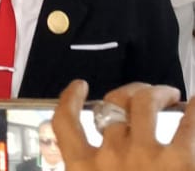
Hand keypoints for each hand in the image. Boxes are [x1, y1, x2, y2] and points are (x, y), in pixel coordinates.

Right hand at [52, 80, 194, 170]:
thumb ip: (87, 169)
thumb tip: (89, 159)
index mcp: (83, 170)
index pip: (66, 125)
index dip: (70, 100)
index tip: (79, 86)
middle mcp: (110, 155)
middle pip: (112, 107)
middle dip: (127, 93)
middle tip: (142, 93)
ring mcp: (145, 155)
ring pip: (144, 102)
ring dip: (157, 92)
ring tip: (170, 93)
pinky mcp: (180, 162)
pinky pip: (189, 124)